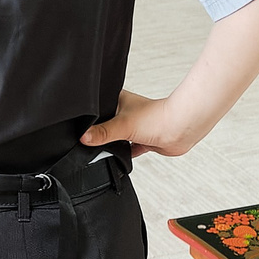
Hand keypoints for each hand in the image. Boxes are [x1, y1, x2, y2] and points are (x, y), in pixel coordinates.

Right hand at [80, 88, 197, 158]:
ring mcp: (135, 126)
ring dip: (114, 144)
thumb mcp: (122, 125)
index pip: (98, 108)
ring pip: (118, 137)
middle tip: (89, 141)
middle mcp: (126, 112)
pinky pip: (129, 148)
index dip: (88, 117)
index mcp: (119, 100)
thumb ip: (102, 133)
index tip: (78, 126)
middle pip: (107, 124)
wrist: (179, 129)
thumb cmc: (155, 117)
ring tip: (103, 149)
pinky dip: (125, 154)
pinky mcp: (143, 140)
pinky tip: (118, 158)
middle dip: (100, 133)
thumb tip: (84, 137)